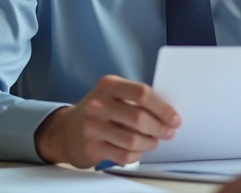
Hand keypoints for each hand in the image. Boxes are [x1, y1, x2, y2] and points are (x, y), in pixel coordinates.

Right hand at [34, 75, 180, 167]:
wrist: (65, 130)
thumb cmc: (99, 110)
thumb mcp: (113, 94)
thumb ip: (137, 98)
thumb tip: (168, 112)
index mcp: (108, 85)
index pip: (142, 93)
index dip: (163, 108)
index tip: (175, 118)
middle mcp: (98, 104)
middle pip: (139, 118)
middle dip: (160, 128)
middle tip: (168, 132)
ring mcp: (92, 127)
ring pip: (132, 140)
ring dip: (149, 143)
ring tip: (153, 141)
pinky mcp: (91, 148)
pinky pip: (123, 155)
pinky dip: (137, 155)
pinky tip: (138, 150)